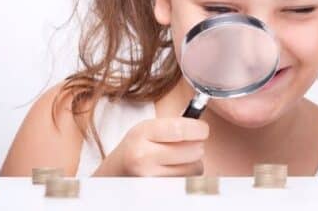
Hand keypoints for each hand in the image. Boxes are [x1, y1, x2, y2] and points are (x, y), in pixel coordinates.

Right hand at [92, 117, 208, 175]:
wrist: (114, 173)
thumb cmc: (136, 148)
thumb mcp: (147, 129)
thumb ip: (174, 125)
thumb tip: (203, 127)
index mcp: (142, 134)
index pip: (181, 130)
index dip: (199, 129)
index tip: (202, 129)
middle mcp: (143, 156)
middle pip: (193, 150)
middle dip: (196, 145)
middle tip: (187, 144)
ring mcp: (150, 178)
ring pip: (194, 168)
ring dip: (193, 162)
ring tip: (177, 159)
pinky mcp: (158, 192)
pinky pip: (188, 181)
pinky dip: (187, 176)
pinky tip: (173, 171)